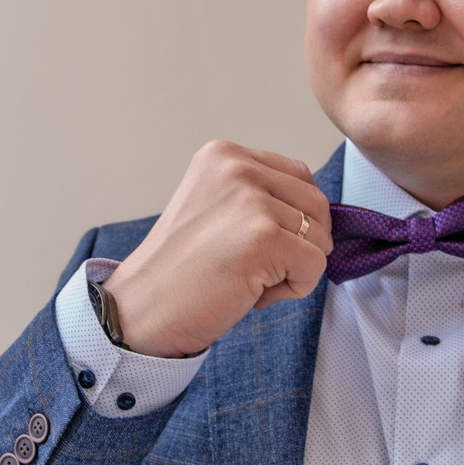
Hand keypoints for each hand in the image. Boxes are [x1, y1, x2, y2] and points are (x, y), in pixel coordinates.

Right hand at [104, 142, 331, 357]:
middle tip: (250, 266)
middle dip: (299, 243)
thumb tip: (322, 214)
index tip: (250, 243)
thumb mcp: (216, 207)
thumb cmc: (181, 270)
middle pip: (316, 203)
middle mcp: (237, 167)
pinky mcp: (264, 238)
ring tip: (246, 277)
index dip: (292, 218)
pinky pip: (315, 266)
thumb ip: (260, 196)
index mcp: (223, 154)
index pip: (299, 177)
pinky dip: (294, 288)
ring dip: (293, 268)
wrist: (141, 310)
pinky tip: (252, 292)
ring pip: (319, 236)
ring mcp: (251, 201)